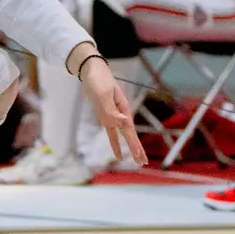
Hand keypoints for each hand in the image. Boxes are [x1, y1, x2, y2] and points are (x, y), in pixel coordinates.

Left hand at [71, 45, 146, 165]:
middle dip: (136, 149)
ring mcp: (112, 114)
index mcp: (122, 109)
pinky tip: (117, 153)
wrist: (91, 69)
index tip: (139, 157)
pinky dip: (115, 142)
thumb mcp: (103, 93)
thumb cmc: (98, 80)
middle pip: (129, 134)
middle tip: (143, 163)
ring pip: (123, 135)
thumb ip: (111, 110)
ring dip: (130, 147)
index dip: (134, 145)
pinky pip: (111, 132)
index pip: (129, 130)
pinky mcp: (105, 114)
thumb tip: (123, 122)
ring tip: (138, 160)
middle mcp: (119, 113)